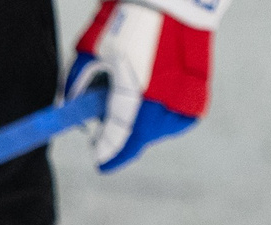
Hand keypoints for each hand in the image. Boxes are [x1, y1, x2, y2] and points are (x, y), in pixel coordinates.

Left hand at [66, 1, 225, 173]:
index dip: (108, 152)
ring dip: (148, 131)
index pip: (119, 135)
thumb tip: (68, 106)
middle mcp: (163, 93)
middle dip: (125, 143)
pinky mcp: (202, 82)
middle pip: (142, 137)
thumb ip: (76, 82)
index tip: (100, 161)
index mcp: (133, 87)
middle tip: (109, 139)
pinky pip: (186, 114)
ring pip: (167, 128)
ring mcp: (186, 89)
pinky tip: (157, 109)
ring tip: (133, 118)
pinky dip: (170, 118)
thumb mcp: (90, 48)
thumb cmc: (127, 18)